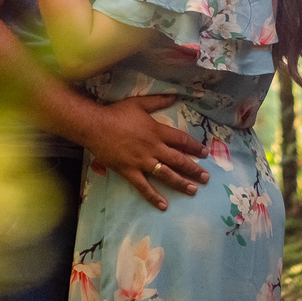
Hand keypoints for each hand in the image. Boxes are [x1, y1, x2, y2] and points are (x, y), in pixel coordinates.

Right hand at [82, 95, 210, 210]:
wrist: (95, 126)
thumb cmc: (116, 113)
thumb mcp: (139, 103)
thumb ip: (158, 101)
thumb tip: (176, 96)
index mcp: (157, 131)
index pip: (181, 140)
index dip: (194, 147)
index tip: (205, 153)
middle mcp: (153, 148)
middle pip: (178, 160)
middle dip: (194, 169)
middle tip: (206, 178)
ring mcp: (142, 162)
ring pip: (166, 175)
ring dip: (181, 183)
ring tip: (193, 190)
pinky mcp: (130, 171)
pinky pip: (144, 187)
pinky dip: (154, 197)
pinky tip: (164, 205)